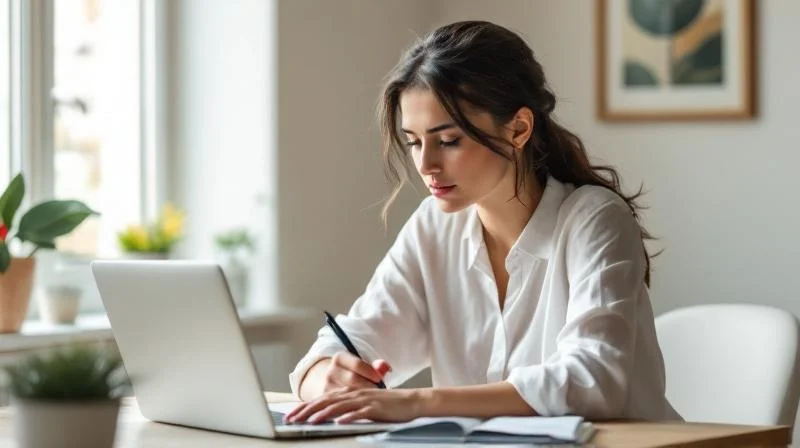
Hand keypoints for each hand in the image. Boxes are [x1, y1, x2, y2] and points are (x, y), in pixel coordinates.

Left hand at [285, 387, 426, 423]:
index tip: (290, 416)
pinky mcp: (376, 408)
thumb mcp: (362, 405)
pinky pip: (360, 413)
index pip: (321, 399)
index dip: (304, 407)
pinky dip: (349, 417)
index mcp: (348, 393)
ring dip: (324, 414)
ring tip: (310, 421)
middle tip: (292, 420)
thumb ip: (346, 408)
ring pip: (340, 406)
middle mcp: (353, 394)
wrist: (410, 401)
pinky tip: (340, 423)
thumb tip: (327, 417)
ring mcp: (364, 400)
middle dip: (307, 411)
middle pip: (326, 401)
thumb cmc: (385, 406)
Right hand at [298, 352, 390, 400]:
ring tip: (370, 398)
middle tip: (376, 391)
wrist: (333, 382)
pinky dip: (355, 406)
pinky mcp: (327, 401)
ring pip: (349, 394)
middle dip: (368, 386)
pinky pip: (344, 405)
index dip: (371, 372)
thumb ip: (377, 366)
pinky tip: (363, 406)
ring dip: (362, 397)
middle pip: (353, 379)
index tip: (379, 378)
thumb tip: (386, 368)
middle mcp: (331, 371)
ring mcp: (326, 386)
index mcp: (340, 358)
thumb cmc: (355, 373)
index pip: (357, 364)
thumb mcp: (362, 366)